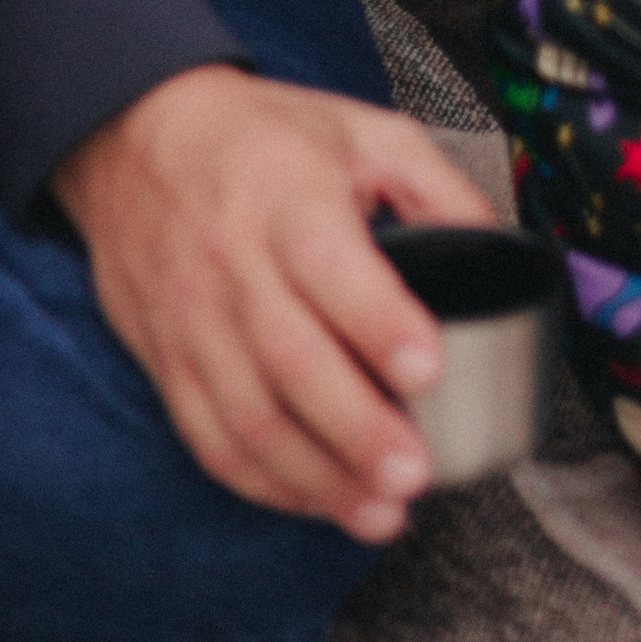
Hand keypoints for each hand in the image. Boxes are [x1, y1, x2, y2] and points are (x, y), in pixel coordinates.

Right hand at [52, 65, 496, 538]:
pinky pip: (211, 438)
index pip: (330, 268)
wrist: (138, 139)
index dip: (380, 324)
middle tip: (415, 474)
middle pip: (290, 360)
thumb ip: (437, 186)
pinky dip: (265, 483)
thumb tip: (501, 249)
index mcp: (288, 196)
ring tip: (381, 511)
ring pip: (248, 417)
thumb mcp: (365, 130)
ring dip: (315, 477)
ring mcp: (193, 321)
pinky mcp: (167, 363)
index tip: (430, 370)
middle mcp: (232, 263)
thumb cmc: (267, 139)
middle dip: (355, 428)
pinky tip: (320, 502)